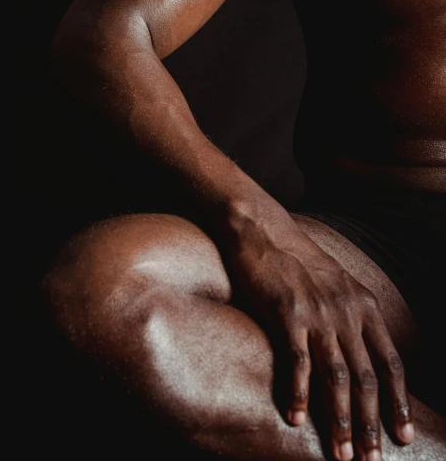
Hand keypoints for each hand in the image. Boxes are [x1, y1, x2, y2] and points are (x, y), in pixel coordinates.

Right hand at [229, 213, 413, 460]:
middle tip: (371, 460)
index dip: (399, 402)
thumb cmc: (298, 260)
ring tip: (340, 454)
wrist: (263, 229)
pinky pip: (297, 360)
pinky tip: (295, 418)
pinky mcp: (287, 312)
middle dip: (370, 423)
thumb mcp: (338, 283)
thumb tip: (364, 353)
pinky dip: (299, 393)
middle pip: (366, 377)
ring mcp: (317, 312)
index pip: (391, 362)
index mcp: (363, 304)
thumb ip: (353, 315)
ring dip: (340, 418)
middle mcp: (346, 310)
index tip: (403, 436)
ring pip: (336, 375)